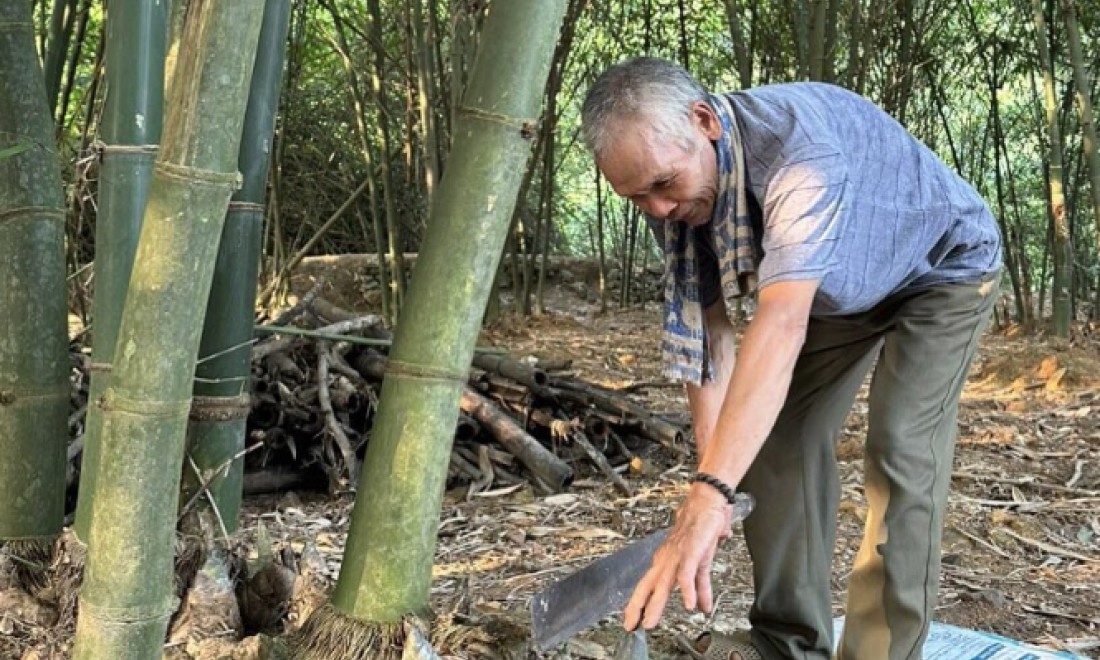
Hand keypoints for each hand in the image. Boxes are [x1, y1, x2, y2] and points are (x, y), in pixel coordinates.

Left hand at [623, 483, 732, 629]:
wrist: (707, 503)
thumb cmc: (700, 529)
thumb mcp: (701, 564)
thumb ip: (700, 587)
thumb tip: (701, 607)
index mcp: (664, 561)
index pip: (646, 585)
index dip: (638, 603)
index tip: (632, 620)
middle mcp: (666, 559)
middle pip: (647, 586)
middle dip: (637, 607)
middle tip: (630, 625)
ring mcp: (677, 556)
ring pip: (662, 584)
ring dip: (655, 605)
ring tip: (650, 623)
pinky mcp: (691, 552)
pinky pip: (686, 574)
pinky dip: (687, 590)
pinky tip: (688, 605)